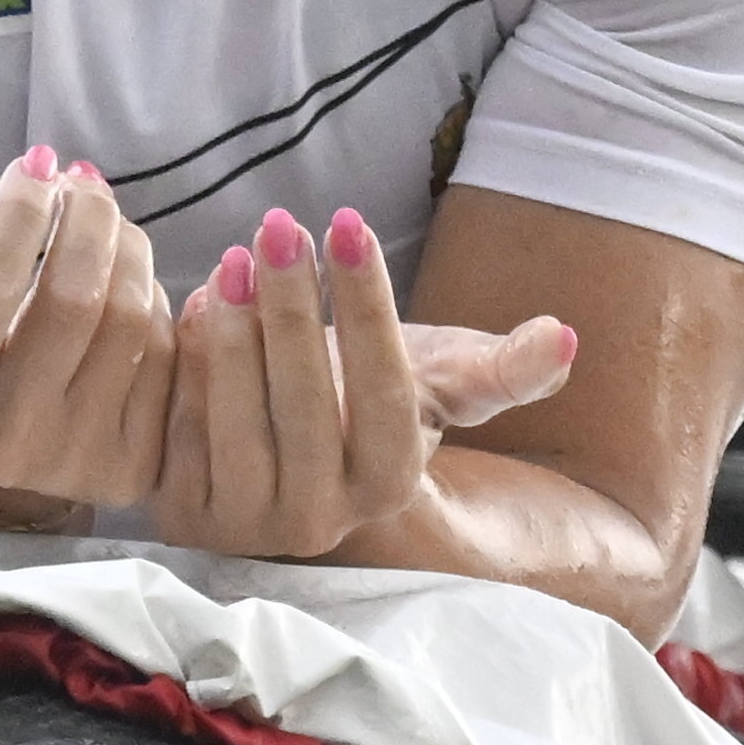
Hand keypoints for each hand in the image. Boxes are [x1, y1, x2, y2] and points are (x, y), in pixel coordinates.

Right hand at [0, 148, 172, 528]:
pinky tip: (131, 267)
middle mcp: (2, 443)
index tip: (35, 162)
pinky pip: (170, 358)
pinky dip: (160, 296)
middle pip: (73, 302)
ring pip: (129, 323)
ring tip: (105, 218)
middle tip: (82, 179)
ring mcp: (73, 462)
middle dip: (88, 217)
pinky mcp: (132, 466)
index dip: (18, 212)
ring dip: (129, 246)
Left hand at [151, 201, 574, 565]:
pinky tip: (196, 301)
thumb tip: (563, 338)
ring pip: (239, 419)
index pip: (385, 388)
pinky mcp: (184, 513)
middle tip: (281, 224)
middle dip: (293, 304)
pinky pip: (179, 431)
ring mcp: (248, 523)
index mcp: (391, 480)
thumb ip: (503, 366)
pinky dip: (189, 364)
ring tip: (235, 257)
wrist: (284, 443)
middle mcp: (322, 518)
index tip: (351, 221)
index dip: (368, 304)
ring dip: (234, 330)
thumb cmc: (367, 392)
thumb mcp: (438, 376)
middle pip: (307, 402)